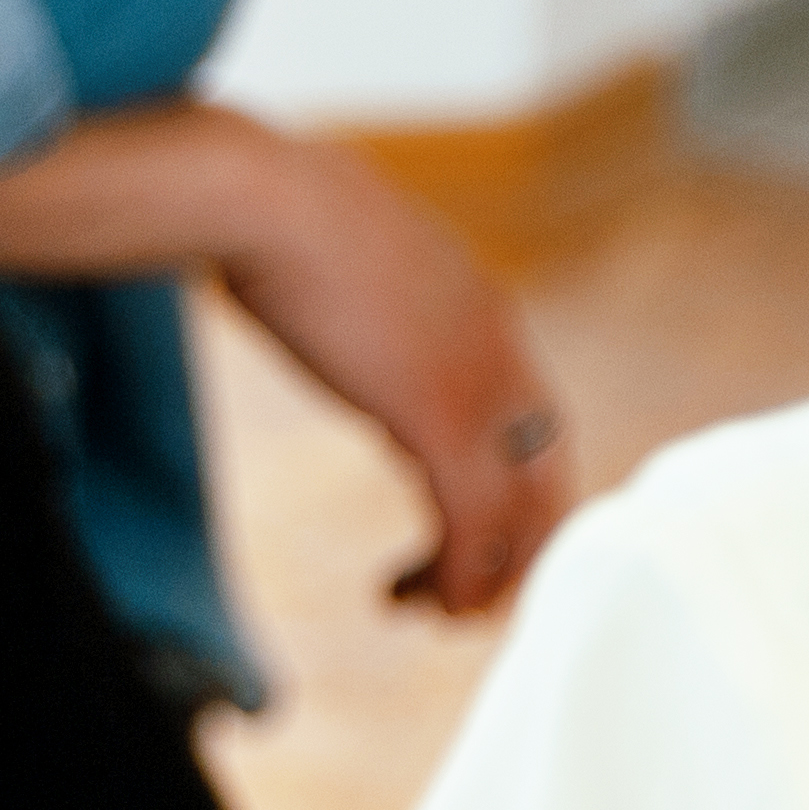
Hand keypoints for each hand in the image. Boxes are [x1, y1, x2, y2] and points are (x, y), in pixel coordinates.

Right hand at [199, 128, 575, 614]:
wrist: (260, 196)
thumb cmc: (270, 206)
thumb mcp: (342, 250)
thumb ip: (357, 282)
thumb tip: (312, 280)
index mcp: (481, 306)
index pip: (534, 418)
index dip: (515, 483)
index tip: (474, 522)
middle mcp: (502, 350)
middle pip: (548, 474)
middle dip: (519, 543)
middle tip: (475, 590)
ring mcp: (479, 386)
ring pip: (522, 510)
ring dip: (488, 574)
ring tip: (443, 614)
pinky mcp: (440, 421)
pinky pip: (473, 522)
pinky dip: (460, 573)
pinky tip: (424, 600)